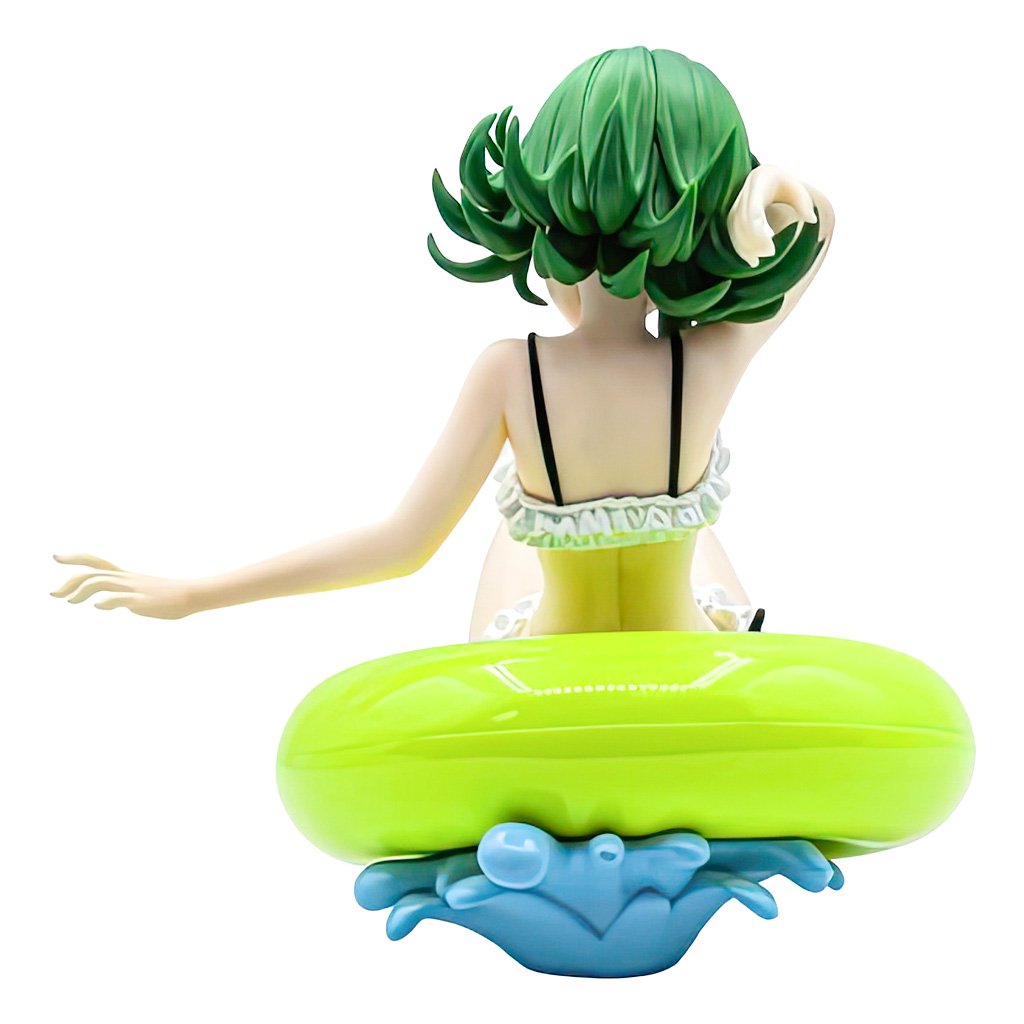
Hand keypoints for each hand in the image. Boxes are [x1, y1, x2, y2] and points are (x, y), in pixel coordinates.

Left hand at [50, 553, 197, 618]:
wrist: (191, 594)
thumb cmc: (167, 595)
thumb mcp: (140, 590)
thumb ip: (122, 593)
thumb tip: (106, 601)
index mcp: (125, 576)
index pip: (96, 562)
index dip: (75, 557)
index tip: (56, 556)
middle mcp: (126, 579)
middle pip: (92, 574)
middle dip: (69, 581)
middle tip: (54, 594)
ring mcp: (134, 589)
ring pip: (101, 582)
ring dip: (81, 590)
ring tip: (71, 601)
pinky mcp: (142, 601)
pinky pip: (121, 598)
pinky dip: (107, 600)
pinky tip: (98, 606)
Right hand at [727, 165, 817, 267]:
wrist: (765, 180)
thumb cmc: (784, 185)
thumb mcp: (796, 189)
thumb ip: (804, 202)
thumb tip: (811, 219)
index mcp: (758, 183)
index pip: (751, 214)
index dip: (757, 236)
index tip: (771, 251)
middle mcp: (743, 195)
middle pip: (740, 225)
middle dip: (751, 244)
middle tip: (769, 255)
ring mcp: (735, 206)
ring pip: (734, 232)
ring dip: (744, 249)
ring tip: (756, 263)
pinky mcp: (733, 217)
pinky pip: (732, 235)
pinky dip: (741, 249)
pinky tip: (751, 262)